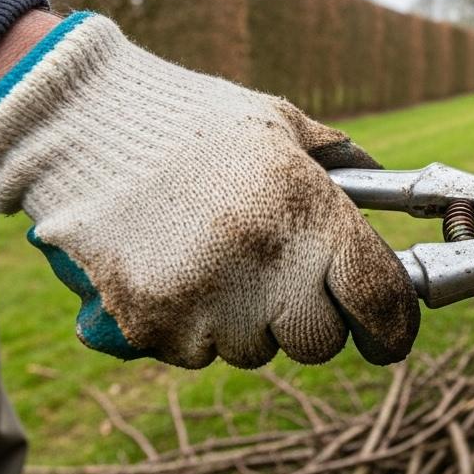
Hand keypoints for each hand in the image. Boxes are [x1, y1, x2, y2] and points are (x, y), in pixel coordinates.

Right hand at [0, 12, 418, 367]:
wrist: (80, 123)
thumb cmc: (191, 121)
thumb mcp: (281, 123)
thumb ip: (341, 165)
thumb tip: (387, 192)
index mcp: (307, 210)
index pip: (379, 299)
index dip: (393, 327)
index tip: (389, 336)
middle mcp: (265, 262)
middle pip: (320, 342)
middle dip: (310, 319)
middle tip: (282, 279)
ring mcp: (206, 301)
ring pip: (256, 352)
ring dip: (249, 322)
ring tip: (216, 259)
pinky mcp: (152, 325)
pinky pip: (197, 352)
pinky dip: (194, 326)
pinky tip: (176, 270)